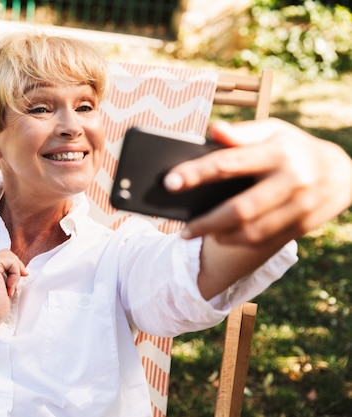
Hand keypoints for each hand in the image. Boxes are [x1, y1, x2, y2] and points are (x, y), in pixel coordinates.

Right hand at [0, 249, 27, 325]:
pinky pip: (12, 262)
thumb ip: (6, 271)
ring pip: (10, 257)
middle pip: (7, 254)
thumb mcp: (2, 283)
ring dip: (15, 274)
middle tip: (12, 287)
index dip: (13, 269)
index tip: (12, 285)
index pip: (3, 257)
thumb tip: (22, 268)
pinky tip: (9, 288)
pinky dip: (15, 275)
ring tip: (9, 288)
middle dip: (15, 269)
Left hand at [164, 118, 351, 244]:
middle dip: (206, 221)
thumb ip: (241, 133)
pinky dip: (238, 242)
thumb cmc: (293, 147)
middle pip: (240, 209)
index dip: (196, 173)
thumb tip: (213, 131)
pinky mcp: (303, 225)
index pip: (228, 163)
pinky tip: (220, 238)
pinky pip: (266, 241)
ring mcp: (300, 206)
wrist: (342, 172)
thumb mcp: (272, 131)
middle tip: (181, 230)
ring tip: (195, 233)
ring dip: (220, 236)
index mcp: (278, 152)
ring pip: (253, 231)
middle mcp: (291, 180)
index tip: (169, 182)